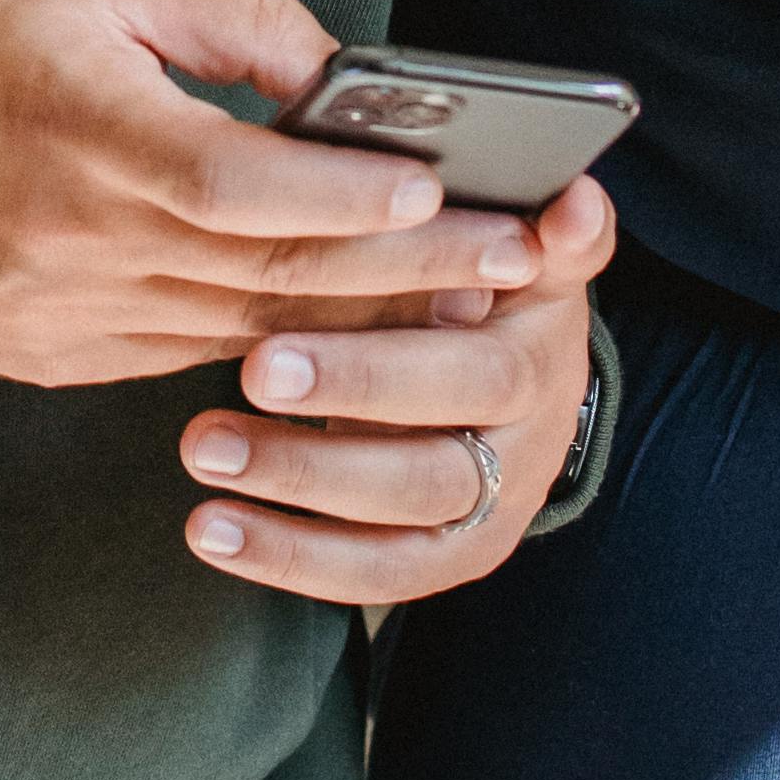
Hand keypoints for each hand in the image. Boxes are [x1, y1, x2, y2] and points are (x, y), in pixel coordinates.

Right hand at [0, 0, 548, 387]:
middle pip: (268, 272)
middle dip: (410, 270)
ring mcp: (65, 314)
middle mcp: (74, 237)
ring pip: (243, 328)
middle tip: (520, 259)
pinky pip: (191, 352)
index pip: (235, 184)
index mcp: (79, 125)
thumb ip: (230, 20)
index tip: (438, 190)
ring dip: (363, 319)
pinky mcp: (57, 359)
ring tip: (471, 296)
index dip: (343, 197)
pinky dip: (278, 340)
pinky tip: (353, 324)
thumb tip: (343, 78)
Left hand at [176, 181, 614, 605]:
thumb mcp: (530, 251)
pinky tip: (212, 530)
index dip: (382, 367)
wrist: (522, 381)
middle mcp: (524, 448)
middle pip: (435, 456)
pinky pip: (369, 575)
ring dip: (296, 484)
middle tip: (249, 374)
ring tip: (204, 450)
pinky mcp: (445, 560)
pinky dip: (286, 557)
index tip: (283, 350)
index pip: (480, 371)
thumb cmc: (499, 291)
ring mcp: (487, 512)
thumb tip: (575, 204)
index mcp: (542, 361)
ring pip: (396, 518)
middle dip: (338, 412)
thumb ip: (552, 230)